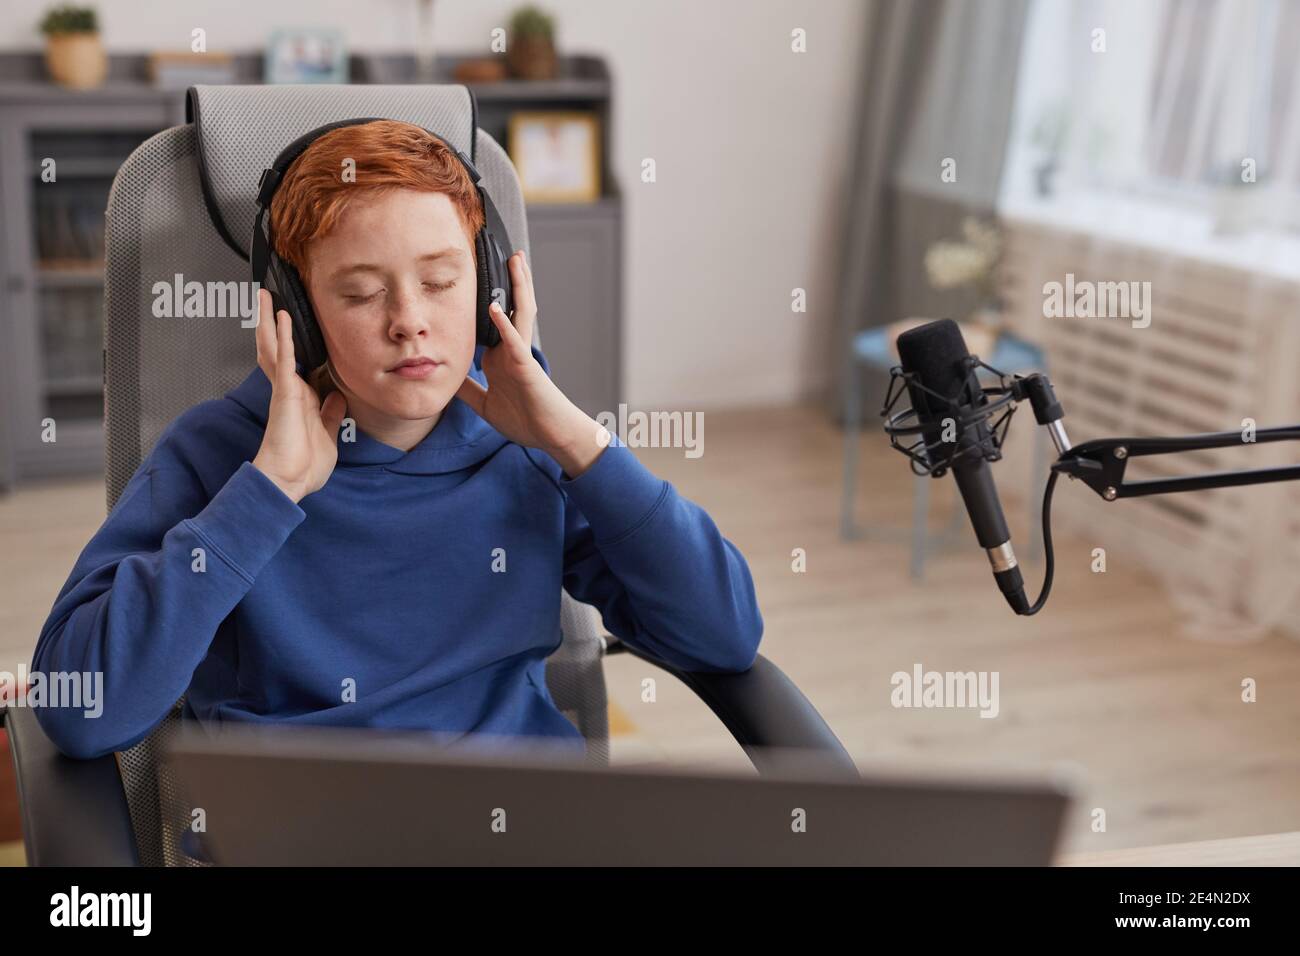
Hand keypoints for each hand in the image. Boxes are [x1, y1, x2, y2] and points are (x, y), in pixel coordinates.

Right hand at [250, 288, 348, 502]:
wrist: (290, 481)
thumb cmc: (304, 466)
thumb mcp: (327, 434)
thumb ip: (330, 414)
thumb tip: (337, 396)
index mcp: (300, 400)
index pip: (295, 364)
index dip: (292, 344)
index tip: (292, 324)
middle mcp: (290, 390)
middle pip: (277, 348)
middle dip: (272, 324)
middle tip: (269, 299)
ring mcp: (285, 390)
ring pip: (274, 347)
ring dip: (269, 320)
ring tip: (265, 295)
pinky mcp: (284, 393)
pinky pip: (284, 359)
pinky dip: (283, 336)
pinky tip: (280, 316)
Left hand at [456, 250, 608, 476]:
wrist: (551, 436)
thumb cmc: (525, 421)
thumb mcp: (485, 404)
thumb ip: (468, 390)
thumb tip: (446, 380)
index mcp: (502, 357)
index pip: (492, 320)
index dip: (485, 297)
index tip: (476, 274)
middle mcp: (513, 349)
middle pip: (511, 306)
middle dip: (507, 279)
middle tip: (503, 250)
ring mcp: (521, 355)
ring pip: (520, 313)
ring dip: (517, 286)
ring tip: (514, 260)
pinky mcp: (527, 368)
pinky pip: (515, 342)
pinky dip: (504, 324)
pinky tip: (495, 307)